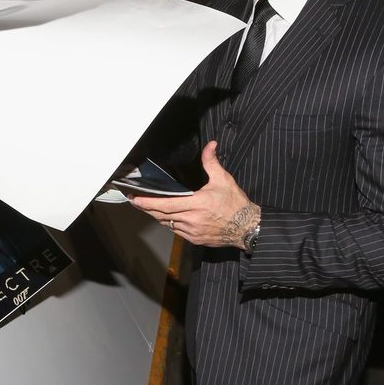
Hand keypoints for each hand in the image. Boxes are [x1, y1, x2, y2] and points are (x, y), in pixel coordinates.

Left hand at [129, 141, 259, 247]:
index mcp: (197, 204)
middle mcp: (192, 219)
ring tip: (148, 207)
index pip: (165, 204)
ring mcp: (193, 231)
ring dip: (157, 216)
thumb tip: (211, 145)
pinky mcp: (195, 239)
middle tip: (136, 201)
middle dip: (146, 208)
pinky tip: (166, 217)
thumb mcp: (223, 180)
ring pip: (167, 224)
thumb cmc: (236, 204)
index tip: (135, 198)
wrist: (248, 228)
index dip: (148, 202)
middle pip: (161, 215)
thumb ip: (211, 162)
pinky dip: (169, 224)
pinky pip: (176, 231)